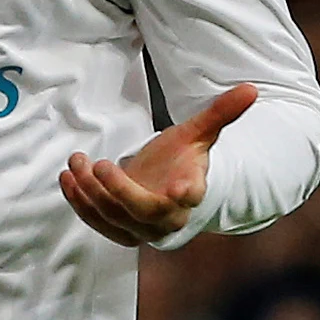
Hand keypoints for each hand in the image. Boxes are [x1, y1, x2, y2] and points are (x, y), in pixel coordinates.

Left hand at [60, 84, 255, 246]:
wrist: (165, 188)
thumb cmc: (182, 160)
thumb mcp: (198, 134)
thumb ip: (221, 113)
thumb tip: (252, 89)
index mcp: (191, 193)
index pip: (191, 196)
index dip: (187, 192)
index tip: (182, 188)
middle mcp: (168, 218)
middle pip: (144, 212)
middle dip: (120, 191)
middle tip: (99, 164)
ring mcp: (141, 229)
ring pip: (115, 218)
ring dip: (90, 192)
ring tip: (76, 161)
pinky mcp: (118, 230)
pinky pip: (96, 222)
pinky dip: (79, 203)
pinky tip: (68, 178)